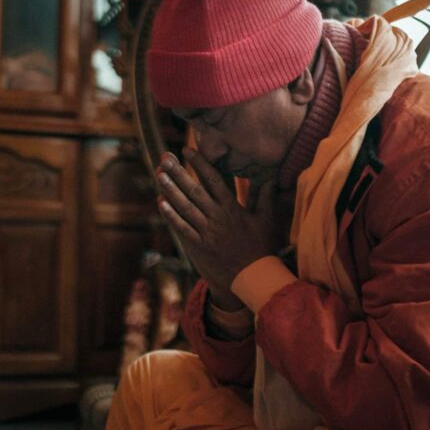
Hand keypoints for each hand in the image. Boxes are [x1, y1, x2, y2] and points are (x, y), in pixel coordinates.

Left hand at [156, 148, 280, 309]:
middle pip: (195, 190)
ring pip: (185, 207)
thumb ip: (266, 198)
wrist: (253, 278)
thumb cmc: (261, 249)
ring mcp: (207, 232)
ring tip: (159, 175)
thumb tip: (270, 178)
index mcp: (232, 208)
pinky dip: (171, 217)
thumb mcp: (267, 221)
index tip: (188, 150)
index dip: (200, 163)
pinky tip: (161, 204)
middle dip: (179, 172)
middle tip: (164, 157)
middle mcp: (217, 217)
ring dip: (171, 191)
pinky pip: (182, 229)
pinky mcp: (198, 247)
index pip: (215, 180)